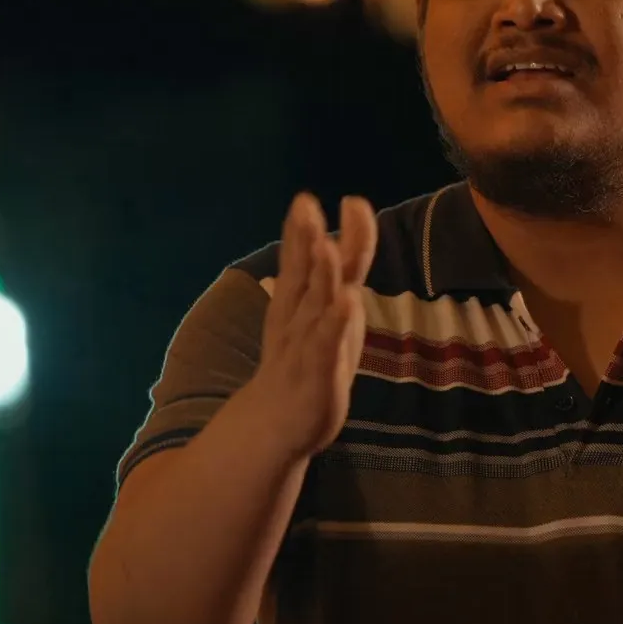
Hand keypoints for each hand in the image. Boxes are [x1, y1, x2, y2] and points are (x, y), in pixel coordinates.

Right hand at [253, 192, 377, 459]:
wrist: (276, 425)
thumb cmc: (303, 361)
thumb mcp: (313, 315)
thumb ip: (321, 277)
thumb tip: (328, 235)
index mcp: (298, 304)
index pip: (301, 261)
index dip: (303, 231)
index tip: (306, 198)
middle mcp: (298, 320)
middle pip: (304, 276)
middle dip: (306, 240)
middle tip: (305, 206)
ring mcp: (306, 348)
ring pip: (315, 308)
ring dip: (322, 277)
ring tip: (326, 246)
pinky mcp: (320, 377)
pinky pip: (328, 348)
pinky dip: (336, 326)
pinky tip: (346, 303)